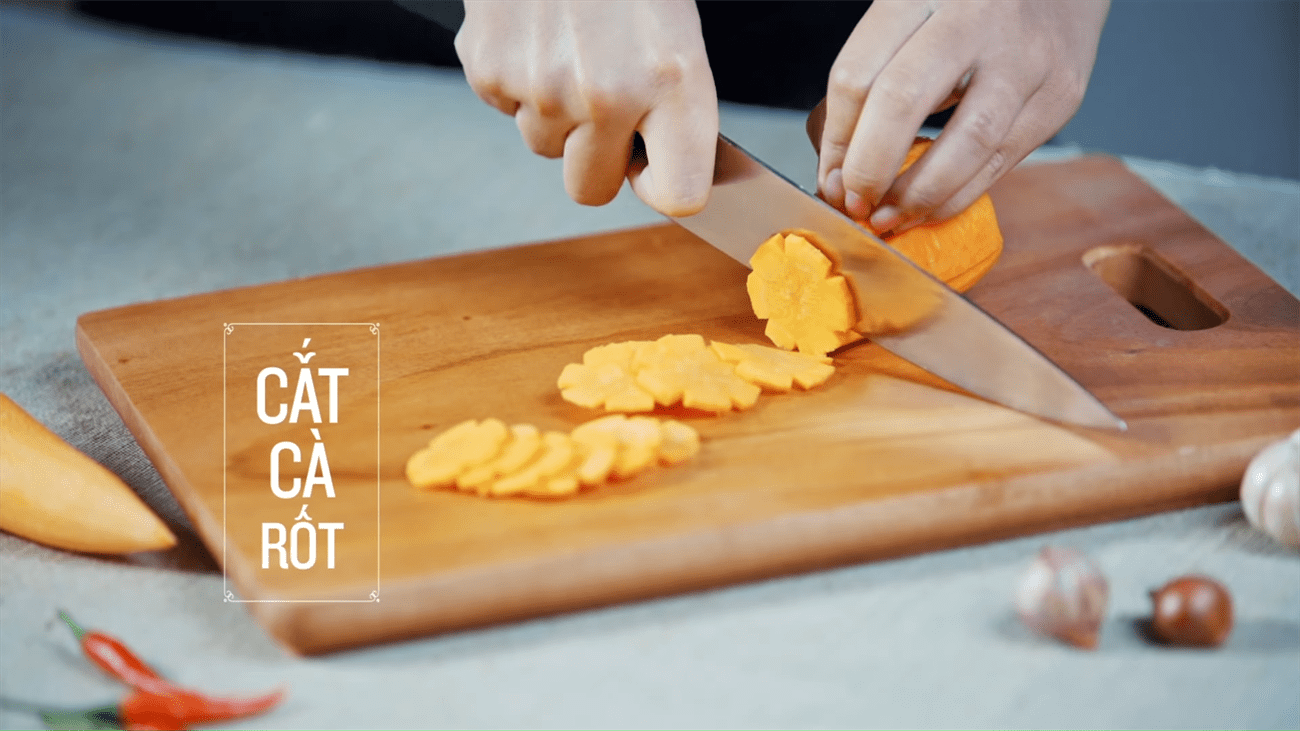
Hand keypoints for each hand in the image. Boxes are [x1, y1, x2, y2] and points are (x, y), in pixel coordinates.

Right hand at [454, 0, 718, 216]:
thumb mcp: (675, 27)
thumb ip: (674, 103)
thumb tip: (656, 166)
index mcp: (674, 80)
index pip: (679, 194)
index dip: (663, 185)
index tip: (654, 166)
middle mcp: (608, 94)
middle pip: (591, 188)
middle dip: (596, 158)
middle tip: (605, 104)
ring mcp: (541, 87)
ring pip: (544, 147)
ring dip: (556, 113)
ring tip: (569, 46)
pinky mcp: (488, 69)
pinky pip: (505, 108)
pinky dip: (517, 79)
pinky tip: (535, 31)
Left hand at [809, 0, 1109, 232]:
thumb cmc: (967, 10)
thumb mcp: (910, 21)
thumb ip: (872, 82)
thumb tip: (838, 176)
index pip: (859, 76)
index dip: (837, 142)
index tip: (830, 179)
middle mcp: (976, 18)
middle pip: (902, 102)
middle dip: (869, 170)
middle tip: (854, 203)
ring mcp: (1025, 57)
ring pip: (965, 144)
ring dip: (916, 197)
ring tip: (888, 217)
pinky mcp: (1059, 96)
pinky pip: (999, 163)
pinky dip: (956, 196)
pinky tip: (928, 207)